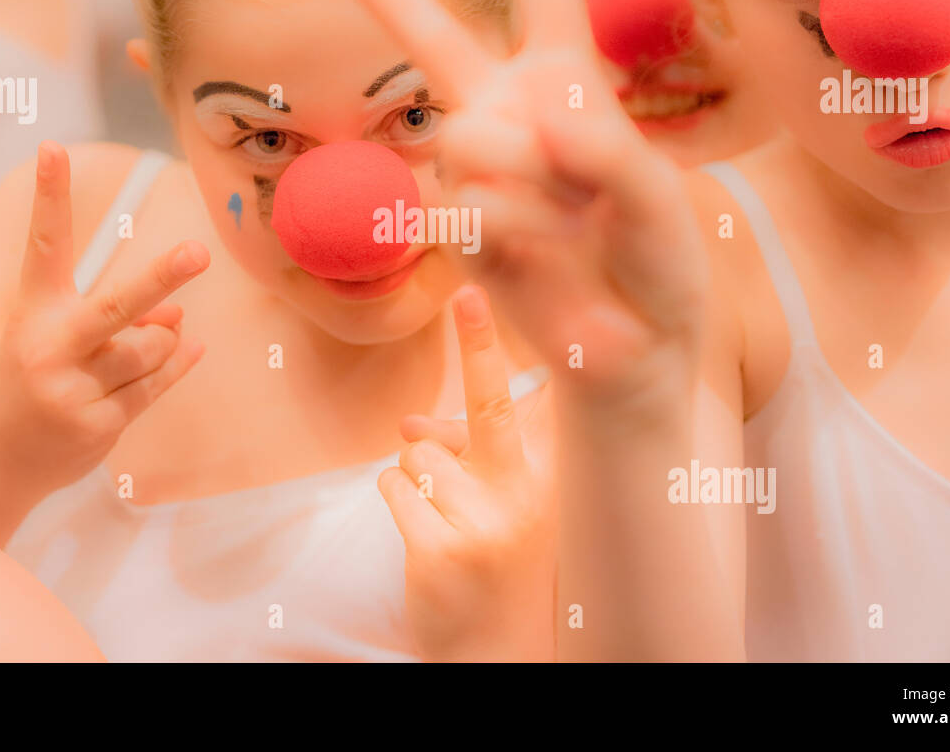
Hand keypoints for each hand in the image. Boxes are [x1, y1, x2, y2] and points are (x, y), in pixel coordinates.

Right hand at [0, 142, 209, 495]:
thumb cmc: (26, 383)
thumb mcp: (55, 340)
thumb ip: (114, 318)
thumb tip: (176, 314)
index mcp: (32, 314)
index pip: (44, 244)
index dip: (49, 195)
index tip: (51, 146)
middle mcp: (51, 348)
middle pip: (117, 305)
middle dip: (162, 277)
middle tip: (199, 251)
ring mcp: (74, 390)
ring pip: (151, 346)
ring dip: (161, 339)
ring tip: (140, 345)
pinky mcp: (98, 425)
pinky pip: (158, 382)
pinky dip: (177, 362)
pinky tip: (189, 347)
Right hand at [297, 0, 707, 418]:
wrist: (631, 352)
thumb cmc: (660, 264)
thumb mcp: (658, 202)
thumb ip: (607, 157)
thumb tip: (539, 119)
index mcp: (566, 84)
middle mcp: (509, 113)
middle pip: (427, 32)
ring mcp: (475, 170)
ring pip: (465, 137)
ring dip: (529, 185)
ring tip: (571, 227)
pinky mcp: (453, 227)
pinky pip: (461, 206)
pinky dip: (510, 232)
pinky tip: (535, 260)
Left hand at [378, 285, 554, 661]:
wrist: (501, 656)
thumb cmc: (506, 568)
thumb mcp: (507, 511)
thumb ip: (467, 458)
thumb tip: (408, 423)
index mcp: (554, 485)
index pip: (544, 406)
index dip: (531, 353)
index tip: (518, 291)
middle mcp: (528, 500)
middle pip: (492, 407)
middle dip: (481, 343)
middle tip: (471, 293)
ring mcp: (483, 525)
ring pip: (418, 450)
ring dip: (418, 475)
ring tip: (447, 519)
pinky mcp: (438, 551)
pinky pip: (394, 485)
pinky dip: (400, 501)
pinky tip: (427, 537)